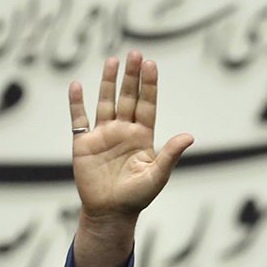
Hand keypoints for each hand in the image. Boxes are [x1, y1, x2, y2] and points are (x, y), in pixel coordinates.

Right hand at [69, 50, 193, 224]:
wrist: (109, 213)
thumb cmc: (136, 197)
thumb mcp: (157, 176)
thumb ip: (170, 154)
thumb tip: (189, 136)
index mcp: (142, 137)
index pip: (147, 105)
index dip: (149, 86)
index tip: (151, 65)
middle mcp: (123, 131)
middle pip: (128, 98)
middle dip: (131, 77)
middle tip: (135, 54)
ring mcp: (103, 135)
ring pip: (106, 102)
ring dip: (108, 82)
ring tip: (113, 60)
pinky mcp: (84, 144)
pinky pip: (79, 119)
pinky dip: (77, 103)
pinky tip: (77, 86)